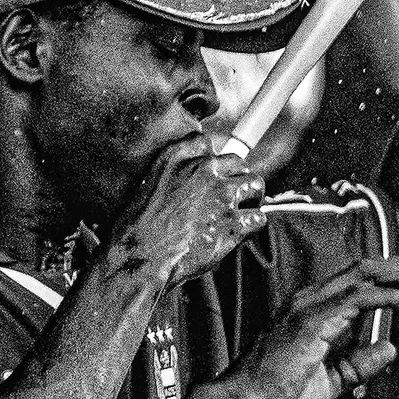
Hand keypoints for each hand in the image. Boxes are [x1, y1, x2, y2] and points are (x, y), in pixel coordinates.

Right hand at [105, 135, 265, 287]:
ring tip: (244, 210)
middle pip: (238, 162)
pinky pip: (259, 217)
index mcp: (179, 157)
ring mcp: (222, 195)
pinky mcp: (234, 223)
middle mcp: (204, 170)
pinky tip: (241, 232)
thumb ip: (172, 170)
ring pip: (256, 184)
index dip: (210, 160)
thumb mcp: (149, 182)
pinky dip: (252, 225)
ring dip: (252, 197)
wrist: (141, 255)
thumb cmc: (139, 225)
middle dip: (237, 178)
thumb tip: (192, 174)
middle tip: (232, 195)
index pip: (207, 143)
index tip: (209, 174)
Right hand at [225, 254, 398, 398]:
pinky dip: (391, 296)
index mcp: (318, 310)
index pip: (368, 281)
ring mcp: (311, 305)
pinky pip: (359, 298)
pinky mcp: (311, 319)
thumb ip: (358, 361)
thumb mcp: (331, 381)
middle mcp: (314, 299)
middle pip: (373, 267)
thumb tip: (389, 346)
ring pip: (369, 273)